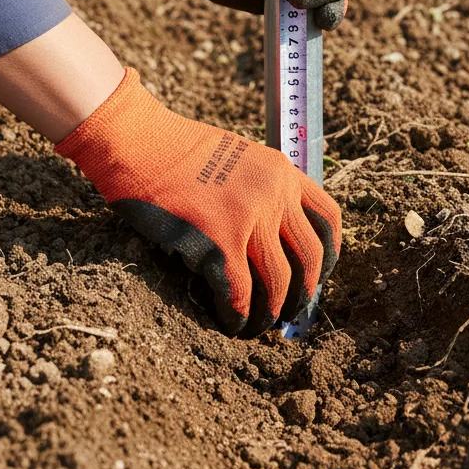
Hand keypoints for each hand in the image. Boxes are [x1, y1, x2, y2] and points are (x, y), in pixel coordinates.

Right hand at [55, 69, 341, 334]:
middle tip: (291, 312)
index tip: (320, 273)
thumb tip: (269, 233)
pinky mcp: (218, 241)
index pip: (328, 217)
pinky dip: (238, 314)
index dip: (330, 253)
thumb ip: (260, 186)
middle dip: (305, 292)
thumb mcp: (236, 155)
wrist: (138, 141)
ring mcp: (249, 217)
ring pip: (279, 281)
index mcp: (281, 171)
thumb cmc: (174, 148)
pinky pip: (240, 291)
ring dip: (271, 311)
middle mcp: (274, 194)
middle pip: (311, 256)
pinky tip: (229, 322)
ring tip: (259, 327)